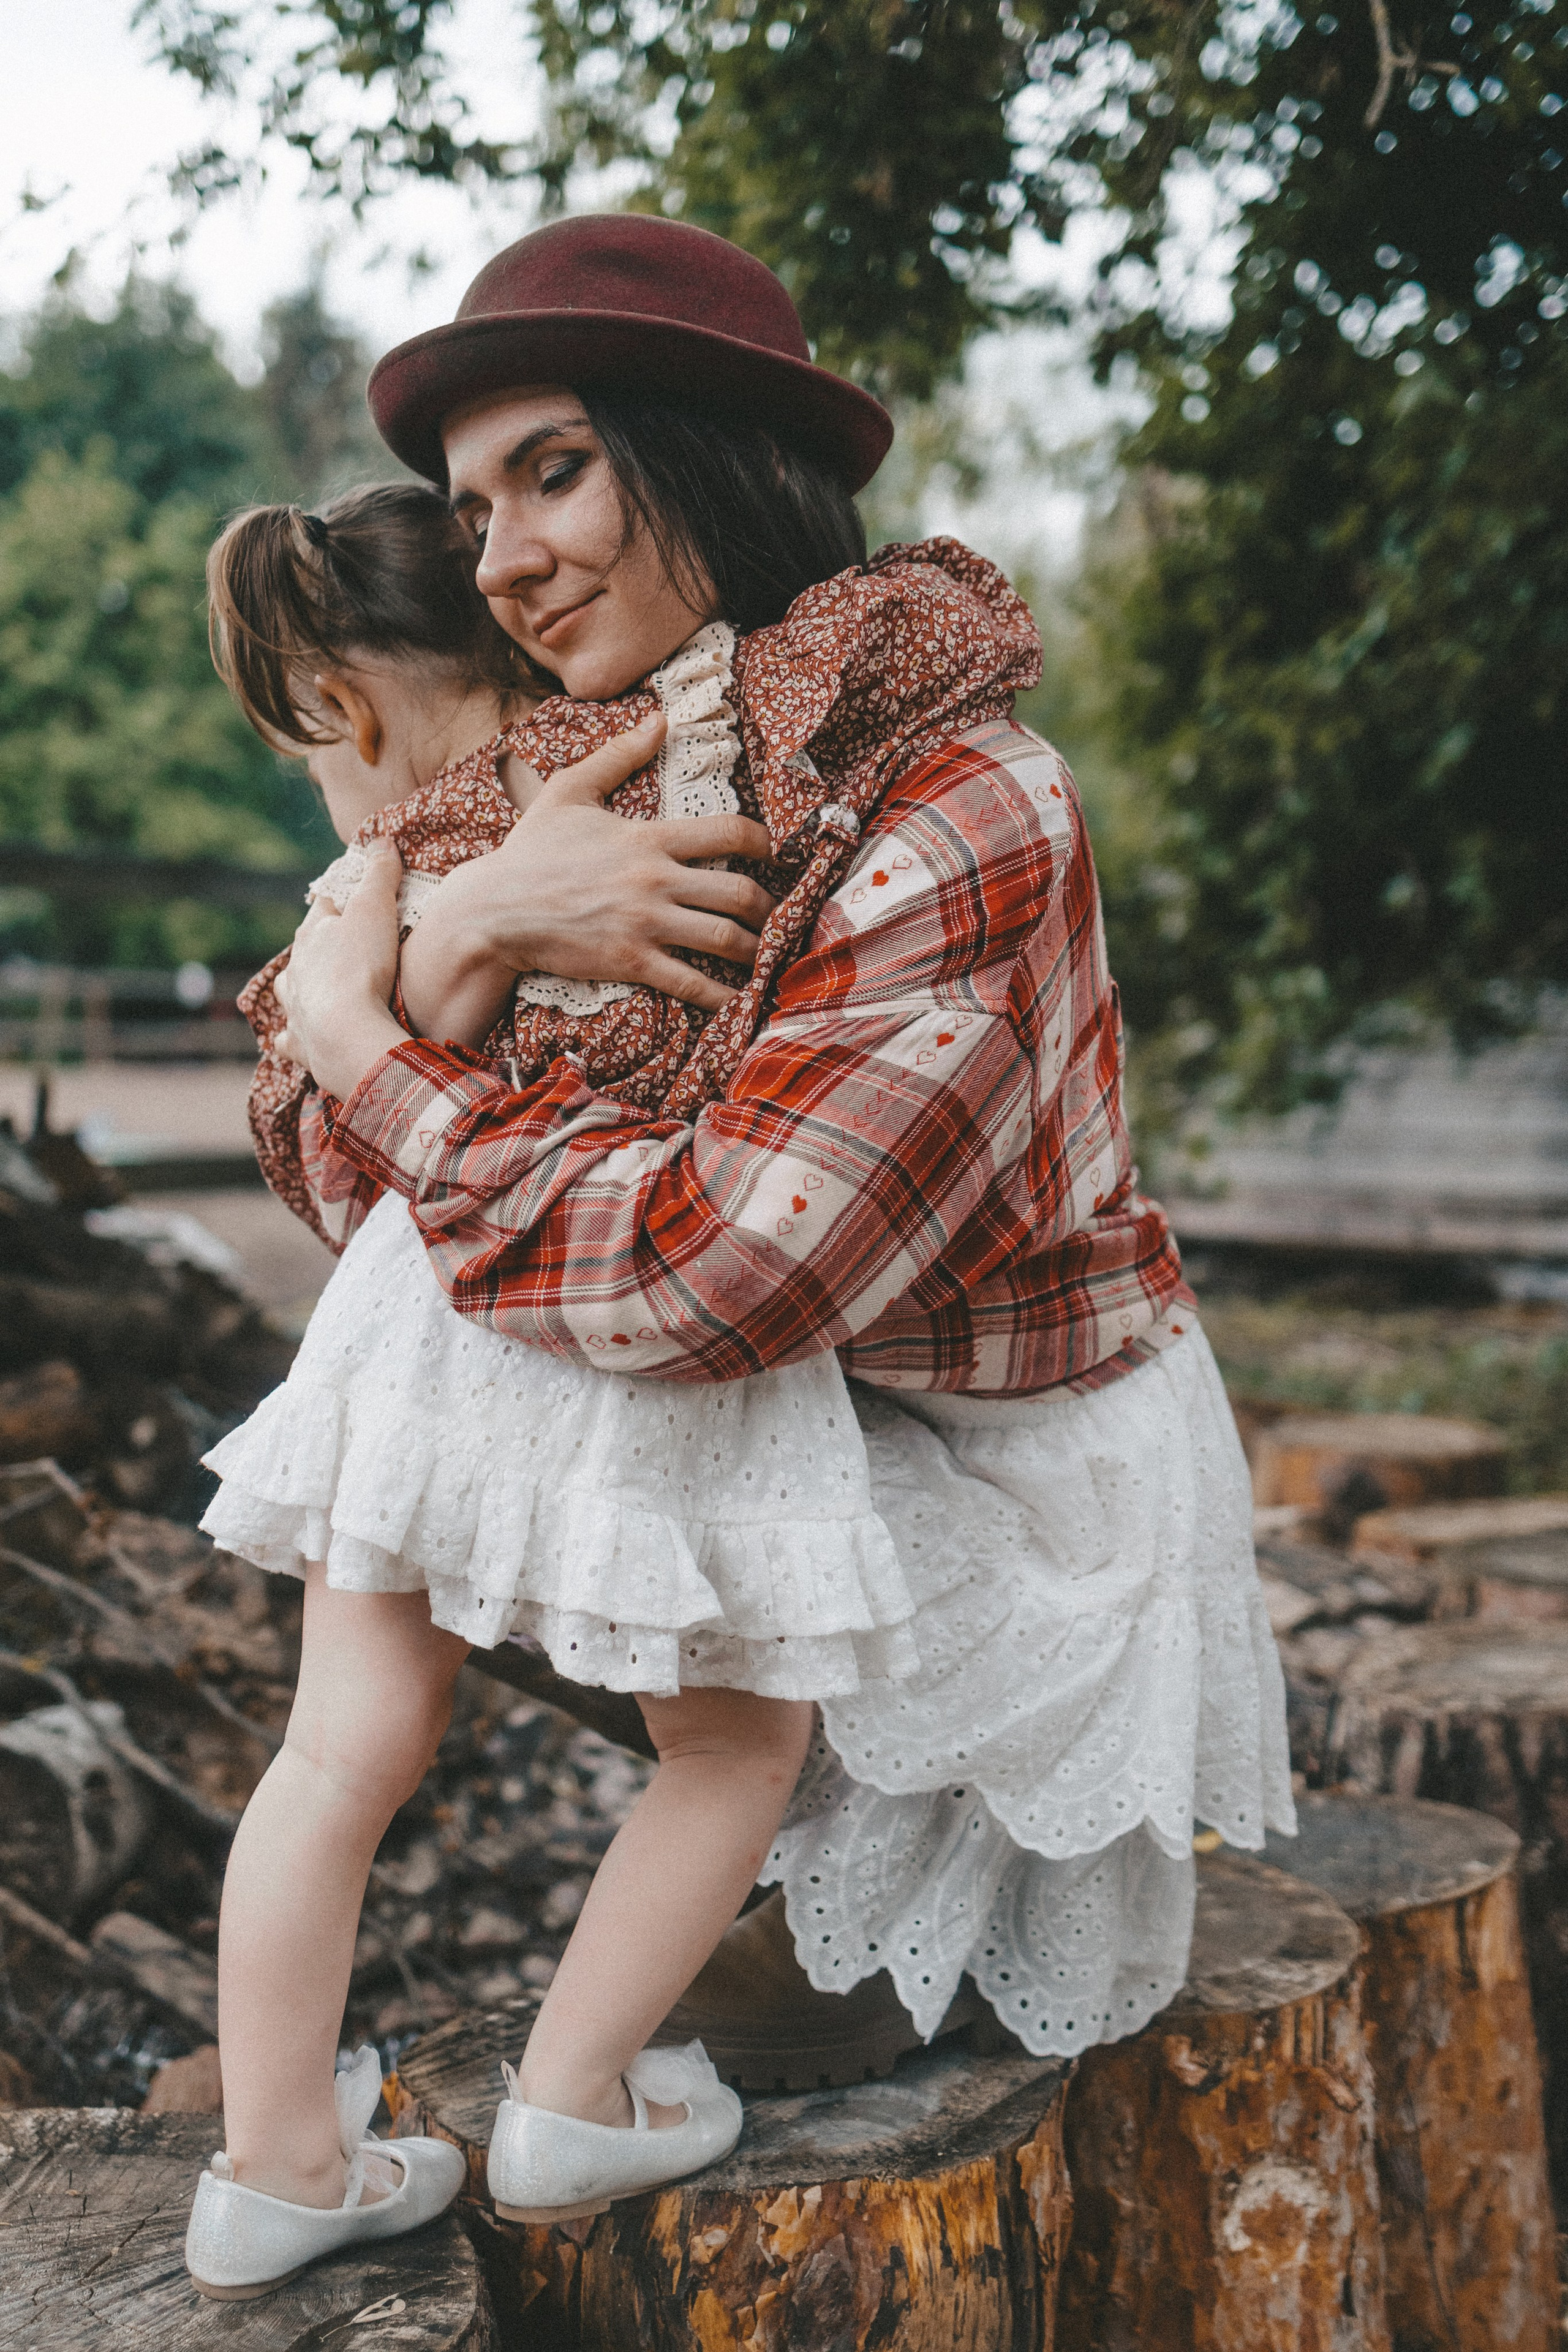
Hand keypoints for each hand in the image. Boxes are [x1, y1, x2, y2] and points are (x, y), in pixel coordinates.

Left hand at [275, 841, 406, 1098]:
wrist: (347, 1032)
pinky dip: (292, 1036)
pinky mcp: (301, 1044)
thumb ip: (380, 874)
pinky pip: (290, 1039)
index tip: (356, 897)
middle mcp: (297, 970)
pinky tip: (294, 1038)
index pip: (325, 905)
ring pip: (289, 990)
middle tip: (341, 945)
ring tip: (311, 988)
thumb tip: (380, 838)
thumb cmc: (361, 968)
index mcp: (313, 934)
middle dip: (319, 945)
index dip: (341, 899)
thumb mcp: (377, 910)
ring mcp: (296, 1008)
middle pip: (304, 949)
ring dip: (299, 987)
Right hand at [398, 714, 777, 1047]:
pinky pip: (691, 983)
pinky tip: (738, 999)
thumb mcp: (569, 791)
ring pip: (725, 939)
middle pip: (740, 892)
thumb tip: (658, 721)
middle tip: (776, 914)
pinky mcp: (631, 962)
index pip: (730, 832)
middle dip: (769, 907)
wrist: (495, 910)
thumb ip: (617, 755)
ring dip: (756, 950)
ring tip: (765, 955)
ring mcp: (645, 924)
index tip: (773, 854)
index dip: (764, 842)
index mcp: (648, 837)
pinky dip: (722, 995)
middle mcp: (655, 880)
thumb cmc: (531, 851)